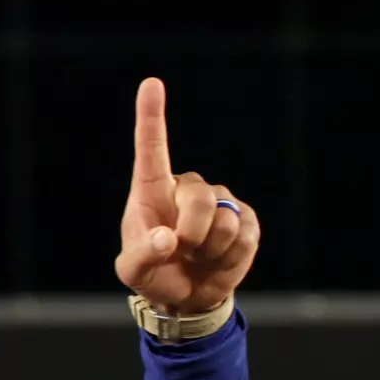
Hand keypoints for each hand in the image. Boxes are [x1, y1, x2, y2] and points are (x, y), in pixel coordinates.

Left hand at [114, 79, 259, 315]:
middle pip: (199, 199)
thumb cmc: (154, 273)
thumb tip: (167, 239)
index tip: (151, 83)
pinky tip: (217, 261)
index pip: (151, 148)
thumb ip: (142, 256)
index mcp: (153, 190)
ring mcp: (220, 202)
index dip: (151, 116)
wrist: (186, 295)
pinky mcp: (246, 221)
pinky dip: (228, 260)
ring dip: (209, 251)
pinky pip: (244, 238)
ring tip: (197, 257)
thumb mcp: (133, 271)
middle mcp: (187, 188)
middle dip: (191, 234)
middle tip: (181, 251)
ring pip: (224, 222)